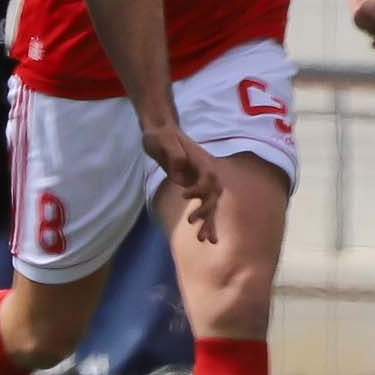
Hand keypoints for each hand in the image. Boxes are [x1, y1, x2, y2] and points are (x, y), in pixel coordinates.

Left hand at [143, 123, 223, 243]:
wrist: (160, 134)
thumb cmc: (160, 135)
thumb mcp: (162, 140)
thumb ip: (172, 151)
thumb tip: (181, 166)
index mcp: (202, 160)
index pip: (208, 178)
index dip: (200, 188)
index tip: (184, 195)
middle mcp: (206, 172)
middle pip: (214, 194)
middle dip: (208, 211)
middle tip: (194, 224)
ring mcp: (201, 181)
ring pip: (211, 204)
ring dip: (209, 222)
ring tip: (206, 241)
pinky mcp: (195, 187)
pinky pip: (203, 206)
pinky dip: (205, 221)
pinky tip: (203, 237)